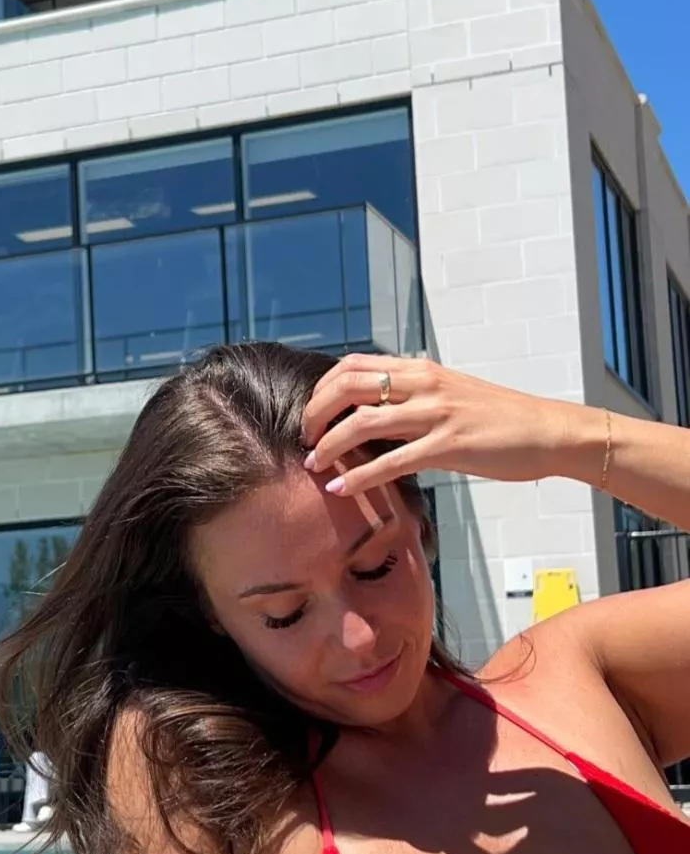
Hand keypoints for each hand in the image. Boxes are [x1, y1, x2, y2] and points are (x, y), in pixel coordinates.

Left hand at [300, 353, 592, 496]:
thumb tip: (376, 412)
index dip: (323, 388)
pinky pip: (393, 460)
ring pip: (364, 421)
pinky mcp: (449, 446)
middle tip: (305, 437)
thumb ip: (414, 397)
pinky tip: (341, 488)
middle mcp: (425, 384)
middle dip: (316, 411)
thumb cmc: (500, 418)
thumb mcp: (451, 394)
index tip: (312, 413)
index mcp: (422, 370)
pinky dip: (360, 475)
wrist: (548, 431)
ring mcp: (436, 414)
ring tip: (313, 463)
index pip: (354, 365)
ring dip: (330, 444)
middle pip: (348, 385)